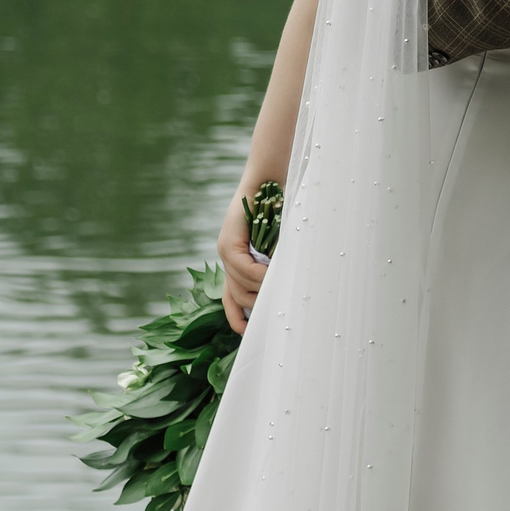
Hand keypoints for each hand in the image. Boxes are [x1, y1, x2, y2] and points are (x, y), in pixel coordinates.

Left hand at [217, 191, 267, 334]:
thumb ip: (275, 264)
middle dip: (256, 307)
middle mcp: (226, 257)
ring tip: (281, 292)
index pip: (231, 300)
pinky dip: (260, 275)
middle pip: (236, 296)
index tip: (250, 333)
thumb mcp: (278, 243)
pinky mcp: (229, 240)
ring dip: (260, 290)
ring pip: (240, 284)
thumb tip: (284, 290)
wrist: (270, 177)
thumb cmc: (281, 208)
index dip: (237, 319)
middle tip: (277, 311)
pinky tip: (273, 277)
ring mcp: (225, 249)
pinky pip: (243, 268)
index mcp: (236, 261)